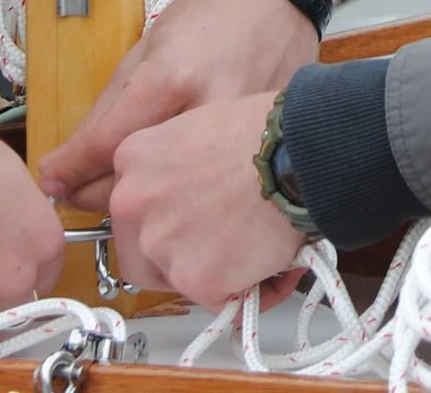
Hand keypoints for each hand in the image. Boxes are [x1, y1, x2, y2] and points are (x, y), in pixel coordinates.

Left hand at [37, 0, 348, 212]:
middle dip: (94, 192)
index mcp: (169, 80)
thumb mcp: (148, 45)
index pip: (107, 143)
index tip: (51, 179)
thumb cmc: (213, 12)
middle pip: (137, 177)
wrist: (278, 0)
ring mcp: (232, 135)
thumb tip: (72, 155)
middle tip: (71, 190)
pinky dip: (177, 188)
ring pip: (169, 189)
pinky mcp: (251, 145)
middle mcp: (202, 112)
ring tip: (112, 188)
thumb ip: (111, 105)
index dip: (71, 170)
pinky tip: (162, 183)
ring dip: (136, 195)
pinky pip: (202, 181)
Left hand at [107, 90, 305, 305]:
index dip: (166, 222)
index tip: (193, 225)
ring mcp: (161, 242)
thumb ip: (178, 166)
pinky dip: (248, 295)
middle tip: (220, 253)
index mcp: (133, 158)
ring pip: (180, 282)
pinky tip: (276, 270)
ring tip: (259, 258)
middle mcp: (132, 202)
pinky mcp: (196, 278)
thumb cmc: (265, 133)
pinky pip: (220, 302)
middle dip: (177, 263)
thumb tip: (194, 201)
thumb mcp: (200, 127)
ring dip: (215, 277)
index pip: (132, 210)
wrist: (299, 150)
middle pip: (140, 256)